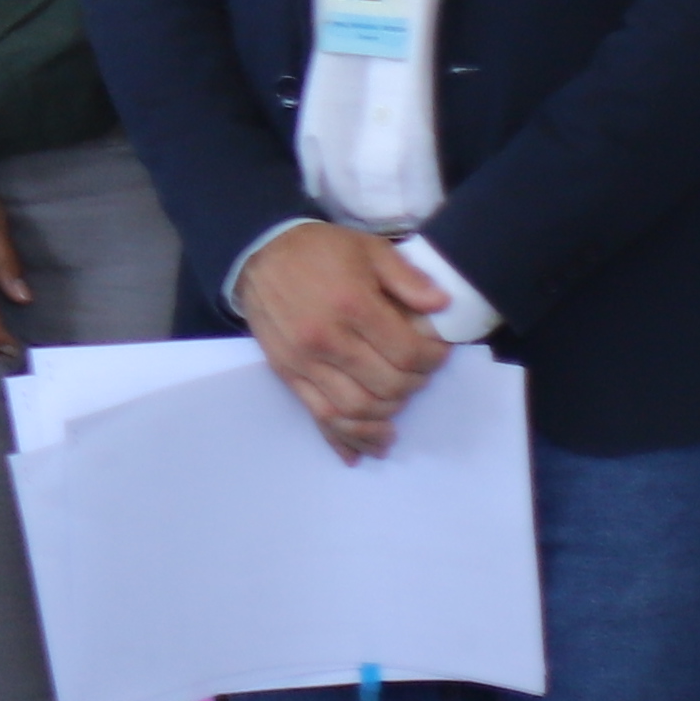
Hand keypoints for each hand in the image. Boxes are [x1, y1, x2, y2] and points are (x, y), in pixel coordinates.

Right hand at [230, 220, 451, 460]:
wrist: (257, 253)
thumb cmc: (319, 251)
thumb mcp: (369, 249)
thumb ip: (407, 278)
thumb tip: (443, 307)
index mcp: (351, 305)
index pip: (408, 353)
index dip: (433, 358)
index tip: (436, 351)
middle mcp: (327, 340)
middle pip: (388, 386)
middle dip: (414, 384)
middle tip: (419, 372)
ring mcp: (304, 361)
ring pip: (356, 410)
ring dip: (386, 415)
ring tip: (398, 405)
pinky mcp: (287, 374)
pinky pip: (320, 416)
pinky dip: (346, 438)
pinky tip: (364, 451)